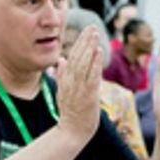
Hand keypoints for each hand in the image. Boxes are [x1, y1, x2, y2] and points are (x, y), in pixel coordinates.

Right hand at [55, 25, 102, 142]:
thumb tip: (61, 60)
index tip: (86, 30)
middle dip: (85, 41)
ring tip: (95, 34)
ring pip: (84, 64)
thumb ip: (61, 76)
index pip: (72, 57)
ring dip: (90, 48)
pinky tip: (98, 52)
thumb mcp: (62, 92)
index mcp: (66, 80)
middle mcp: (71, 82)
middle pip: (77, 57)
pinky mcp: (88, 96)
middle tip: (92, 27)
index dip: (79, 43)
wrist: (71, 132)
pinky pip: (92, 76)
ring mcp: (79, 88)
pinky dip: (95, 63)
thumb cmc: (70, 114)